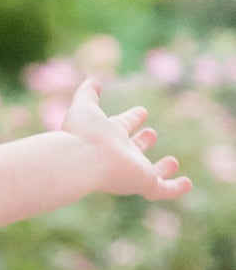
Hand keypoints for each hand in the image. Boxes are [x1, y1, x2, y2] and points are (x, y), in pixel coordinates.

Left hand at [62, 78, 191, 198]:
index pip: (122, 125)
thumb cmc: (81, 134)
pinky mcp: (144, 182)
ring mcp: (133, 171)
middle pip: (134, 149)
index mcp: (108, 135)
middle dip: (142, 142)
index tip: (142, 112)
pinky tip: (187, 183)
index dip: (132, 118)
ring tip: (172, 161)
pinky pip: (164, 189)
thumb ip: (88, 93)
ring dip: (160, 168)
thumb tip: (94, 79)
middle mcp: (121, 154)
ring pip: (148, 172)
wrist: (81, 160)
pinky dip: (176, 187)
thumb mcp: (85, 107)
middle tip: (151, 134)